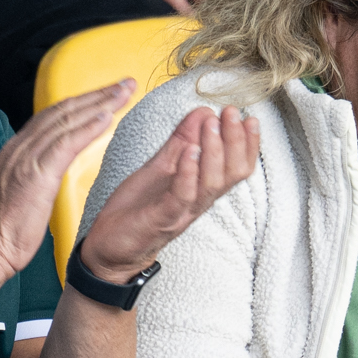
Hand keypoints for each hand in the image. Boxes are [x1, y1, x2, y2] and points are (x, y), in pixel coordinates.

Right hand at [0, 81, 133, 275]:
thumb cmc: (5, 228)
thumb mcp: (20, 189)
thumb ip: (34, 170)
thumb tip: (50, 163)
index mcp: (17, 149)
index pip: (54, 115)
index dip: (83, 101)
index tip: (107, 93)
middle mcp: (21, 147)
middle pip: (63, 110)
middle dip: (97, 94)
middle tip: (124, 82)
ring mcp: (26, 158)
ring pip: (66, 120)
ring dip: (98, 104)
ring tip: (122, 92)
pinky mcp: (36, 174)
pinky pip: (65, 144)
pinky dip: (87, 128)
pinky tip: (106, 117)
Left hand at [79, 104, 259, 281]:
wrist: (110, 246)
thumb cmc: (138, 208)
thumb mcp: (160, 167)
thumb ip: (181, 141)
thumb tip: (203, 112)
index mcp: (202, 188)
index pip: (237, 166)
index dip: (247, 143)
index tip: (246, 116)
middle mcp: (199, 201)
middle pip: (232, 174)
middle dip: (236, 141)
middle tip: (231, 113)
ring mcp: (182, 212)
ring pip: (211, 184)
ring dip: (214, 151)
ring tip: (211, 124)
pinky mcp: (161, 219)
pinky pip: (181, 197)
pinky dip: (187, 174)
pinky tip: (188, 151)